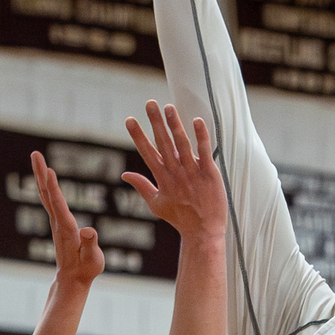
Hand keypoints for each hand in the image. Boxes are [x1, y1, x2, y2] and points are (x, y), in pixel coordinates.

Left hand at [31, 151, 105, 295]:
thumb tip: (88, 231)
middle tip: (35, 154)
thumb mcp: (94, 260)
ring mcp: (55, 222)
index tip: (49, 170)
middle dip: (41, 173)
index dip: (54, 188)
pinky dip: (45, 185)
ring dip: (41, 175)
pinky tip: (42, 175)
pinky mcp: (57, 222)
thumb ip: (91, 245)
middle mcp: (58, 223)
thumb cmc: (86, 269)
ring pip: (46, 194)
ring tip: (36, 157)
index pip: (59, 205)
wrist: (72, 279)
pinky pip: (49, 199)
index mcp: (67, 229)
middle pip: (47, 194)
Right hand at [123, 102, 224, 243]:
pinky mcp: (209, 173)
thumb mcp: (156, 203)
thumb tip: (124, 174)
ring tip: (168, 107)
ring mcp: (193, 172)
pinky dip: (201, 136)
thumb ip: (141, 186)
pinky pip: (205, 151)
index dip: (138, 136)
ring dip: (175, 125)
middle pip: (163, 143)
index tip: (129, 119)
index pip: (147, 152)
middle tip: (149, 103)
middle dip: (155, 122)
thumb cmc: (179, 218)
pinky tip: (197, 121)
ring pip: (182, 144)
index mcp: (162, 179)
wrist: (203, 232)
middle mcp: (176, 173)